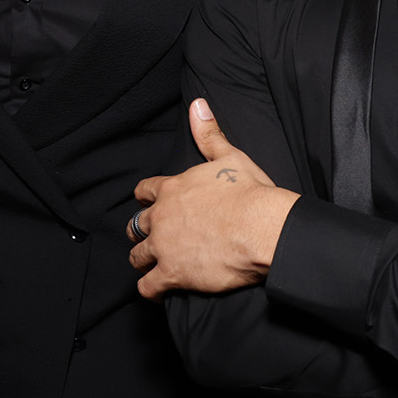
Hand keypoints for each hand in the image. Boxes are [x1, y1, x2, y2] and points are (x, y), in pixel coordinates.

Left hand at [127, 99, 298, 299]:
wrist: (260, 227)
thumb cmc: (249, 193)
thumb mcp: (229, 156)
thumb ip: (209, 133)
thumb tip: (198, 105)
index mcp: (173, 189)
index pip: (145, 191)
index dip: (146, 198)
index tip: (148, 203)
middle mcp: (161, 217)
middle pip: (136, 225)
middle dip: (140, 232)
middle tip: (148, 238)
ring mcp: (164, 246)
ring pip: (138, 256)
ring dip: (142, 260)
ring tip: (149, 266)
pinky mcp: (172, 273)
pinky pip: (148, 287)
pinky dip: (150, 290)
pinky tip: (157, 292)